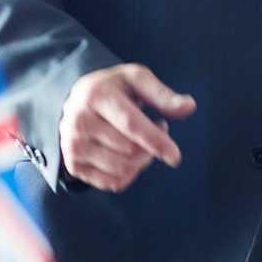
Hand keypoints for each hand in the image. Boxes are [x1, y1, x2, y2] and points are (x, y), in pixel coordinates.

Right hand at [59, 64, 196, 191]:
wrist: (77, 100)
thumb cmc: (113, 88)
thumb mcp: (136, 79)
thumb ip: (162, 94)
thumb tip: (189, 106)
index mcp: (96, 95)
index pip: (130, 125)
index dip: (156, 142)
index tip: (175, 157)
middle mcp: (79, 121)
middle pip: (129, 150)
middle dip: (152, 146)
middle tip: (157, 127)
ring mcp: (72, 145)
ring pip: (122, 169)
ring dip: (142, 161)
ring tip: (142, 141)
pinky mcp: (73, 165)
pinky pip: (112, 183)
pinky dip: (130, 175)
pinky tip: (129, 156)